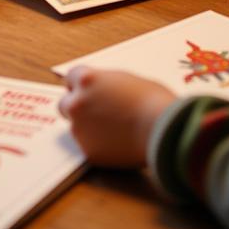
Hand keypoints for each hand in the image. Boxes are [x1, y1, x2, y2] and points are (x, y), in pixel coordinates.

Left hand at [58, 66, 174, 167]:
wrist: (162, 129)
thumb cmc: (152, 101)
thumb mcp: (126, 80)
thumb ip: (106, 84)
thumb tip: (102, 91)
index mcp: (86, 79)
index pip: (70, 78)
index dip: (81, 86)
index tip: (88, 92)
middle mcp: (77, 102)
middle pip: (65, 104)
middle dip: (77, 107)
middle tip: (95, 113)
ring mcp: (80, 128)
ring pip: (75, 127)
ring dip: (87, 127)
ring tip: (112, 131)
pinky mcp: (88, 151)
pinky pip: (87, 146)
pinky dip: (97, 145)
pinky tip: (116, 143)